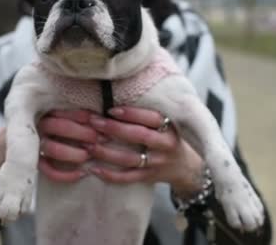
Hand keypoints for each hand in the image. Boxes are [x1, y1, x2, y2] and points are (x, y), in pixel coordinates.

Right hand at [0, 110, 102, 182]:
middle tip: (97, 139)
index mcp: (41, 112)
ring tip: (88, 156)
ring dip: (72, 153)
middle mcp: (35, 127)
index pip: (60, 111)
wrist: (5, 149)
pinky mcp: (31, 165)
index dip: (79, 115)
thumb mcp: (50, 116)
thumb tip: (99, 114)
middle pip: (57, 127)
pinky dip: (65, 174)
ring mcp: (31, 146)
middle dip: (80, 132)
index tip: (96, 120)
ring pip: (52, 148)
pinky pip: (47, 170)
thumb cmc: (40, 130)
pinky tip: (80, 174)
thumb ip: (68, 115)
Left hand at [88, 106, 204, 195]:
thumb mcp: (167, 123)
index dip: (131, 113)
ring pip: (130, 158)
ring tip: (88, 145)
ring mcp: (157, 163)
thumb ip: (147, 114)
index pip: (151, 118)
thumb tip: (115, 98)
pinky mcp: (149, 177)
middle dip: (114, 129)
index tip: (111, 109)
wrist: (187, 167)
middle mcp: (165, 145)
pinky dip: (110, 175)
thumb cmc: (169, 137)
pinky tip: (94, 169)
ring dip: (107, 152)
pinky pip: (128, 178)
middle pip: (139, 136)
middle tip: (94, 122)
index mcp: (170, 127)